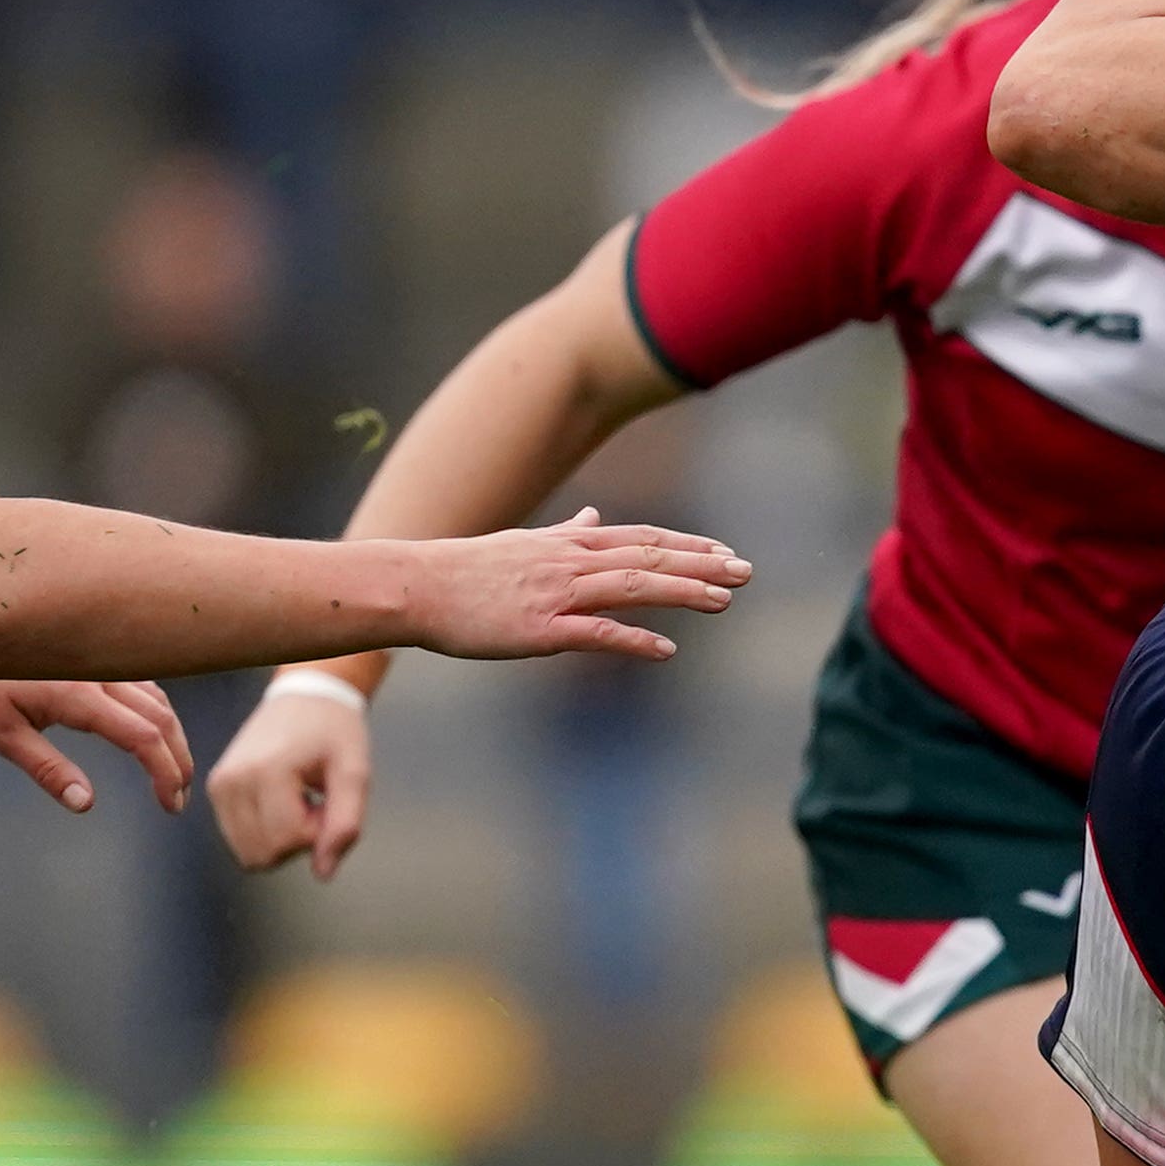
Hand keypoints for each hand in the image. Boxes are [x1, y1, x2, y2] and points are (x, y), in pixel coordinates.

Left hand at [0, 670, 192, 815]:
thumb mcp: (1, 734)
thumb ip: (47, 769)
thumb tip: (86, 803)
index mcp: (79, 696)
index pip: (142, 738)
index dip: (165, 773)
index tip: (170, 805)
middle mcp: (100, 675)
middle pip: (162, 719)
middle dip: (178, 762)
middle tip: (178, 800)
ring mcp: (101, 662)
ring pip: (159, 700)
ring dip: (173, 739)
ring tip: (172, 771)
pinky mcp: (97, 657)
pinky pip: (144, 684)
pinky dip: (159, 714)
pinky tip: (154, 732)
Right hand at [209, 677, 375, 879]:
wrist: (305, 698)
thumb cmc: (334, 733)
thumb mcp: (355, 773)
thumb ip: (345, 825)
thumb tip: (324, 873)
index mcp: (266, 771)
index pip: (288, 840)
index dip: (318, 833)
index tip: (327, 802)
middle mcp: (233, 780)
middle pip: (264, 855)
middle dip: (297, 841)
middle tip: (313, 803)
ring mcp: (219, 786)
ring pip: (248, 855)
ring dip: (281, 840)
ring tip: (297, 801)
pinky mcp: (216, 790)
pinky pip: (240, 841)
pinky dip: (265, 833)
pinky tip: (281, 802)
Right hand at [411, 509, 753, 662]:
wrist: (418, 586)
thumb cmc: (468, 570)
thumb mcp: (525, 542)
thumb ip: (567, 533)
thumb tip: (595, 516)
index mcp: (570, 545)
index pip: (643, 540)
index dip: (688, 547)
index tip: (726, 552)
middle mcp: (571, 563)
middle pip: (649, 558)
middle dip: (702, 564)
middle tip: (747, 572)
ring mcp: (557, 595)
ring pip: (632, 587)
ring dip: (681, 592)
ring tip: (723, 601)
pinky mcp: (541, 629)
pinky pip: (597, 633)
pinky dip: (635, 639)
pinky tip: (667, 649)